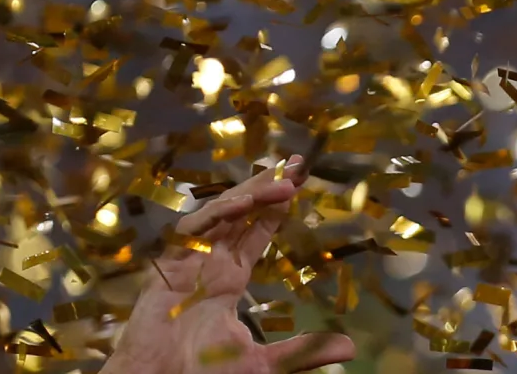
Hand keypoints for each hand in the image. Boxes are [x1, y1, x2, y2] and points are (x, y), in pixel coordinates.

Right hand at [103, 156, 354, 373]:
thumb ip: (302, 351)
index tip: (298, 183)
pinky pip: (192, 230)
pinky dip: (215, 214)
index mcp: (227, 280)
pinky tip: (243, 204)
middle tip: (296, 163)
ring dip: (249, 195)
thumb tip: (349, 348)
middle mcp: (208, 265)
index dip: (274, 208)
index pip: (254, 233)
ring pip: (219, 215)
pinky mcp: (167, 267)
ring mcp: (188, 263)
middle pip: (240, 214)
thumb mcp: (262, 363)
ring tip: (283, 183)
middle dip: (265, 187)